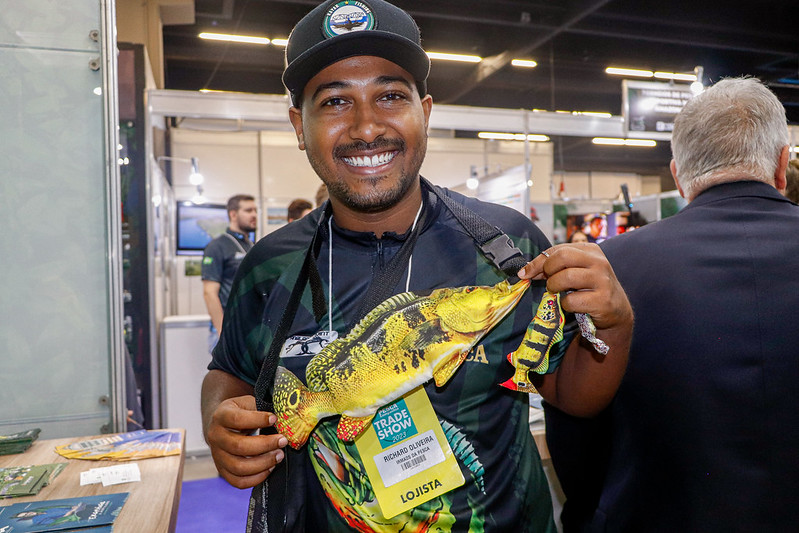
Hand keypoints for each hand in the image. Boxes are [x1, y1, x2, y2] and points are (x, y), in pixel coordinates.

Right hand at [205, 395, 287, 488]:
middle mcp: (216, 437)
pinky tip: (270, 468)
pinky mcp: (223, 470)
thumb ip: (261, 408)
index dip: (257, 420)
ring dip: (263, 463)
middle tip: (283, 441)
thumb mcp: (248, 403)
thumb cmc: (241, 412)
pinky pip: (238, 481)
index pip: (237, 419)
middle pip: (239, 447)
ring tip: (279, 455)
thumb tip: (284, 416)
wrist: (223, 425)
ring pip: (239, 467)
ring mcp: (217, 456)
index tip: (275, 419)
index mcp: (221, 416)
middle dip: (265, 445)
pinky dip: (256, 478)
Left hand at [517, 243, 632, 415]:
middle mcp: (599, 262)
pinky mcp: (602, 301)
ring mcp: (603, 281)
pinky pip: (571, 300)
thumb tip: (524, 272)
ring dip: (555, 287)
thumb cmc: (588, 288)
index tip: (525, 273)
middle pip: (562, 257)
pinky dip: (566, 305)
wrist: (615, 311)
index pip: (557, 249)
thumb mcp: (574, 271)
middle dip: (548, 271)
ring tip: (559, 293)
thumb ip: (553, 266)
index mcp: (590, 250)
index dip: (538, 262)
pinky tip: (573, 305)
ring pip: (566, 277)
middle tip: (548, 283)